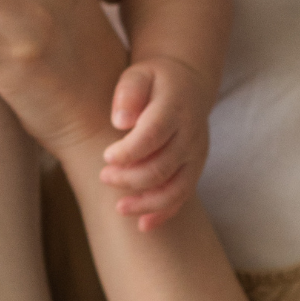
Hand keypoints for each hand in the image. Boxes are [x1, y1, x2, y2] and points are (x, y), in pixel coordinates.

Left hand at [101, 55, 212, 230]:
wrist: (188, 84)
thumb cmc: (154, 80)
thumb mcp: (139, 73)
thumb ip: (128, 93)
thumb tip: (121, 122)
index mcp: (175, 107)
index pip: (154, 134)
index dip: (130, 151)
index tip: (106, 157)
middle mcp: (190, 134)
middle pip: (163, 166)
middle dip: (131, 178)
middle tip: (104, 177)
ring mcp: (195, 154)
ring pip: (175, 188)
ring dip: (147, 203)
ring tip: (119, 208)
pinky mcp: (194, 169)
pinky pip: (182, 196)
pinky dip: (164, 214)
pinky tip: (143, 226)